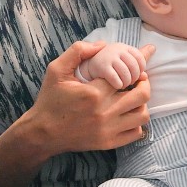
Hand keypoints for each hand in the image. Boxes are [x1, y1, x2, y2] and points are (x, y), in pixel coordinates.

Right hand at [25, 41, 152, 156]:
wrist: (43, 132)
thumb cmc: (50, 100)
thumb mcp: (56, 69)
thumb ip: (77, 51)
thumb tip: (102, 44)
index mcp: (93, 93)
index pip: (127, 75)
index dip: (135, 67)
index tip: (137, 65)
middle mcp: (104, 112)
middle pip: (141, 95)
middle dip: (144, 83)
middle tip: (138, 79)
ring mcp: (108, 130)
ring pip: (143, 115)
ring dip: (141, 103)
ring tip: (132, 97)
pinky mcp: (109, 143)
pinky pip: (136, 133)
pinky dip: (137, 122)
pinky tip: (127, 114)